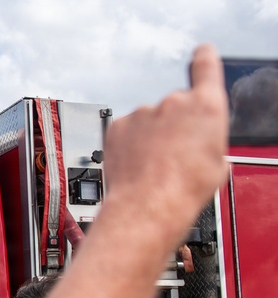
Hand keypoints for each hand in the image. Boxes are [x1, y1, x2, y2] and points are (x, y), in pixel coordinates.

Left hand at [102, 45, 227, 233]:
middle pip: (176, 106)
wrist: (147, 206)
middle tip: (175, 154)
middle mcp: (172, 103)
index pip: (206, 66)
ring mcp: (142, 113)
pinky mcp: (118, 126)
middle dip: (175, 125)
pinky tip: (136, 164)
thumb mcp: (217, 165)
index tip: (202, 53)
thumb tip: (203, 147)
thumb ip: (211, 141)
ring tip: (154, 166)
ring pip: (149, 121)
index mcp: (205, 106)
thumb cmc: (183, 190)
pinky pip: (127, 131)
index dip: (204, 58)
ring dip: (151, 138)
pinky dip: (130, 144)